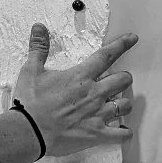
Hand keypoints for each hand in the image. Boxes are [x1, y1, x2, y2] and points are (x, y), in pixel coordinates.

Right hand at [10, 23, 136, 156]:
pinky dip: (124, 133)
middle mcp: (94, 94)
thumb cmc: (30, 103)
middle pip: (124, 80)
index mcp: (81, 77)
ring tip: (117, 105)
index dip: (122, 45)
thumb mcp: (31, 71)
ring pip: (125, 105)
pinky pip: (121, 135)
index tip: (132, 39)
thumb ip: (38, 48)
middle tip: (118, 81)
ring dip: (123, 104)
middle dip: (123, 79)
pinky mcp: (97, 134)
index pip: (106, 56)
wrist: (28, 132)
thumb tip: (39, 27)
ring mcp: (97, 115)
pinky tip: (123, 132)